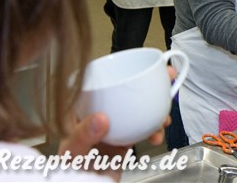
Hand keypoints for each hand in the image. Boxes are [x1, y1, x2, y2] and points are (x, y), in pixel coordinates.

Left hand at [58, 67, 176, 178]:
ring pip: (139, 109)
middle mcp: (98, 115)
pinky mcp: (123, 141)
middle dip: (150, 84)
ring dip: (157, 109)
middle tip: (168, 78)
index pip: (103, 79)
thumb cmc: (68, 172)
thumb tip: (101, 118)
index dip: (125, 66)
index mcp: (81, 109)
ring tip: (165, 117)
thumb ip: (83, 136)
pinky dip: (154, 130)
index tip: (142, 65)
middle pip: (128, 91)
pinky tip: (156, 135)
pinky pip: (142, 129)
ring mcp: (112, 128)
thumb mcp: (72, 152)